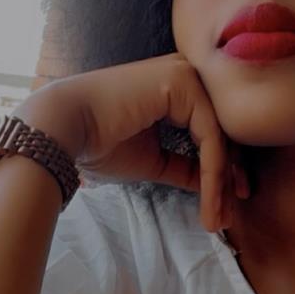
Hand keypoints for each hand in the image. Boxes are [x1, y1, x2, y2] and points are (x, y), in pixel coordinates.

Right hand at [16, 53, 248, 231]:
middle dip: (229, 178)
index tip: (227, 206)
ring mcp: (186, 74)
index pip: (212, 130)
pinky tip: (210, 201)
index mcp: (176, 87)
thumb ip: (185, 167)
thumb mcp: (154, 160)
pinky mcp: (183, 83)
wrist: (64, 128)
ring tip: (218, 219)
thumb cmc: (99, 142)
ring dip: (222, 183)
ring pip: (220, 136)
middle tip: (229, 217)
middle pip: (221, 131)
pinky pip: (210, 136)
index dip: (223, 170)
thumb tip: (215, 186)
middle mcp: (185, 74)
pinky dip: (213, 173)